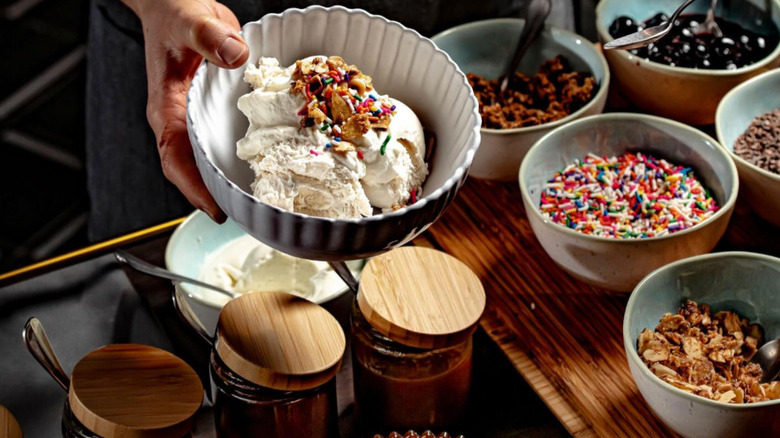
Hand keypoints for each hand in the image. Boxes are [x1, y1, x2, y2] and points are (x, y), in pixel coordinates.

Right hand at [123, 0, 248, 221]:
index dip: (193, 186)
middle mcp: (181, 120)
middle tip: (251, 218)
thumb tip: (234, 55)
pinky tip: (275, 166)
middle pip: (195, 170)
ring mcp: (199, 120)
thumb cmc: (174, 12)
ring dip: (234, 182)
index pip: (174, 155)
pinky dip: (248, 157)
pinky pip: (229, 142)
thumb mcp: (190, 19)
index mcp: (167, 107)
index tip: (214, 209)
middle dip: (219, 196)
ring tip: (265, 205)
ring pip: (213, 159)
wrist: (176, 5)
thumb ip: (208, 35)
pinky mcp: (215, 113)